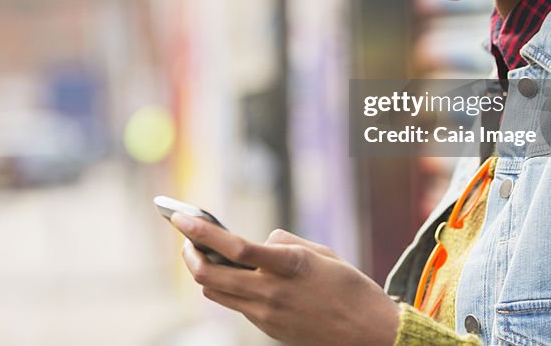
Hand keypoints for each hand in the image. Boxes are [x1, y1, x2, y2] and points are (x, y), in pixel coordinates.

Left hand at [171, 213, 400, 345]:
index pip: (235, 248)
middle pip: (210, 275)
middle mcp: (272, 292)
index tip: (182, 217)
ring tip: (201, 254)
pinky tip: (230, 275)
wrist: (368, 333)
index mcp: (289, 265)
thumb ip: (284, 243)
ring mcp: (267, 315)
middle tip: (186, 239)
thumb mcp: (320, 252)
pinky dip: (226, 288)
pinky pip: (235, 305)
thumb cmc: (349, 286)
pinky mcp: (267, 329)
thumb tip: (260, 241)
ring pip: (215, 293)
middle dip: (191, 254)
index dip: (202, 231)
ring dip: (203, 272)